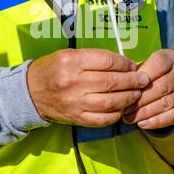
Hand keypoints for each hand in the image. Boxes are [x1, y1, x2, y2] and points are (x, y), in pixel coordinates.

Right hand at [27, 49, 149, 126]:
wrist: (30, 92)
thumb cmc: (52, 69)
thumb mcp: (69, 55)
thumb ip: (94, 58)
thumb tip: (123, 63)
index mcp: (71, 61)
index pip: (107, 61)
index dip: (125, 63)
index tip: (132, 65)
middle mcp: (73, 82)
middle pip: (111, 82)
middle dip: (133, 81)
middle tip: (143, 80)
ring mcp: (74, 102)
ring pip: (110, 102)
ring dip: (129, 98)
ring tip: (137, 94)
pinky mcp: (76, 117)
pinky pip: (102, 119)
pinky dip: (116, 114)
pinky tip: (122, 108)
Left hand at [122, 50, 173, 129]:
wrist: (166, 80)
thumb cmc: (147, 72)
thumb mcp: (142, 65)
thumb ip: (134, 73)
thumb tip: (120, 85)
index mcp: (169, 57)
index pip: (159, 65)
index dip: (143, 76)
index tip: (128, 87)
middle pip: (162, 86)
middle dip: (141, 99)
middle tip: (125, 108)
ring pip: (167, 102)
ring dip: (146, 112)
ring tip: (129, 118)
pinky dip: (157, 121)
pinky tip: (142, 124)